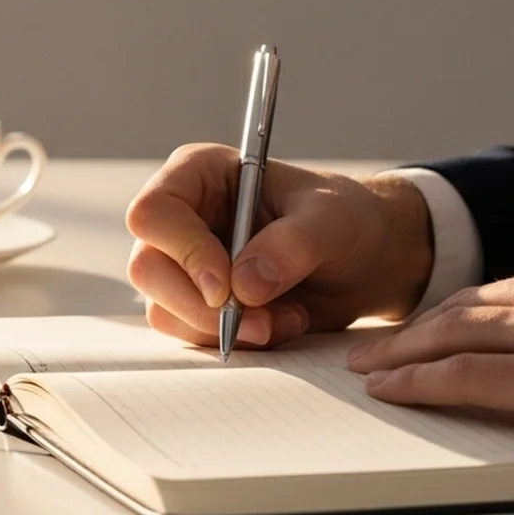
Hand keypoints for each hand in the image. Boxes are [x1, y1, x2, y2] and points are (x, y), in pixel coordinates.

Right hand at [125, 144, 434, 348]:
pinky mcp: (197, 302)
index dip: (182, 251)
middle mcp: (181, 216)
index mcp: (198, 173)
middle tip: (262, 320)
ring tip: (286, 318)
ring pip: (164, 309)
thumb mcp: (332, 221)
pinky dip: (236, 341)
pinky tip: (278, 324)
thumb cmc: (347, 220)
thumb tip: (243, 286)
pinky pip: (190, 333)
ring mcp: (183, 263)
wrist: (366, 261)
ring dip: (226, 329)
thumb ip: (291, 245)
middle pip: (147, 268)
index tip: (225, 286)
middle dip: (203, 306)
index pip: (154, 212)